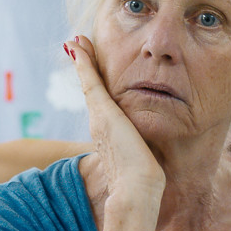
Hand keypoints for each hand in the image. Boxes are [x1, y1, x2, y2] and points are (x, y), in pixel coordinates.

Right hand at [67, 36, 164, 210]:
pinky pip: (90, 80)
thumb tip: (155, 150)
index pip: (101, 101)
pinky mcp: (102, 111)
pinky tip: (78, 46)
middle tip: (75, 45)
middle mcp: (99, 122)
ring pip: (89, 81)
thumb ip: (144, 148)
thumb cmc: (144, 180)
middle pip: (91, 87)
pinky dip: (84, 62)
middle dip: (84, 65)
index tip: (91, 69)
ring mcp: (98, 116)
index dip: (95, 83)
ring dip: (82, 59)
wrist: (137, 188)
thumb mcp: (144, 157)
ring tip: (76, 41)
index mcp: (109, 132)